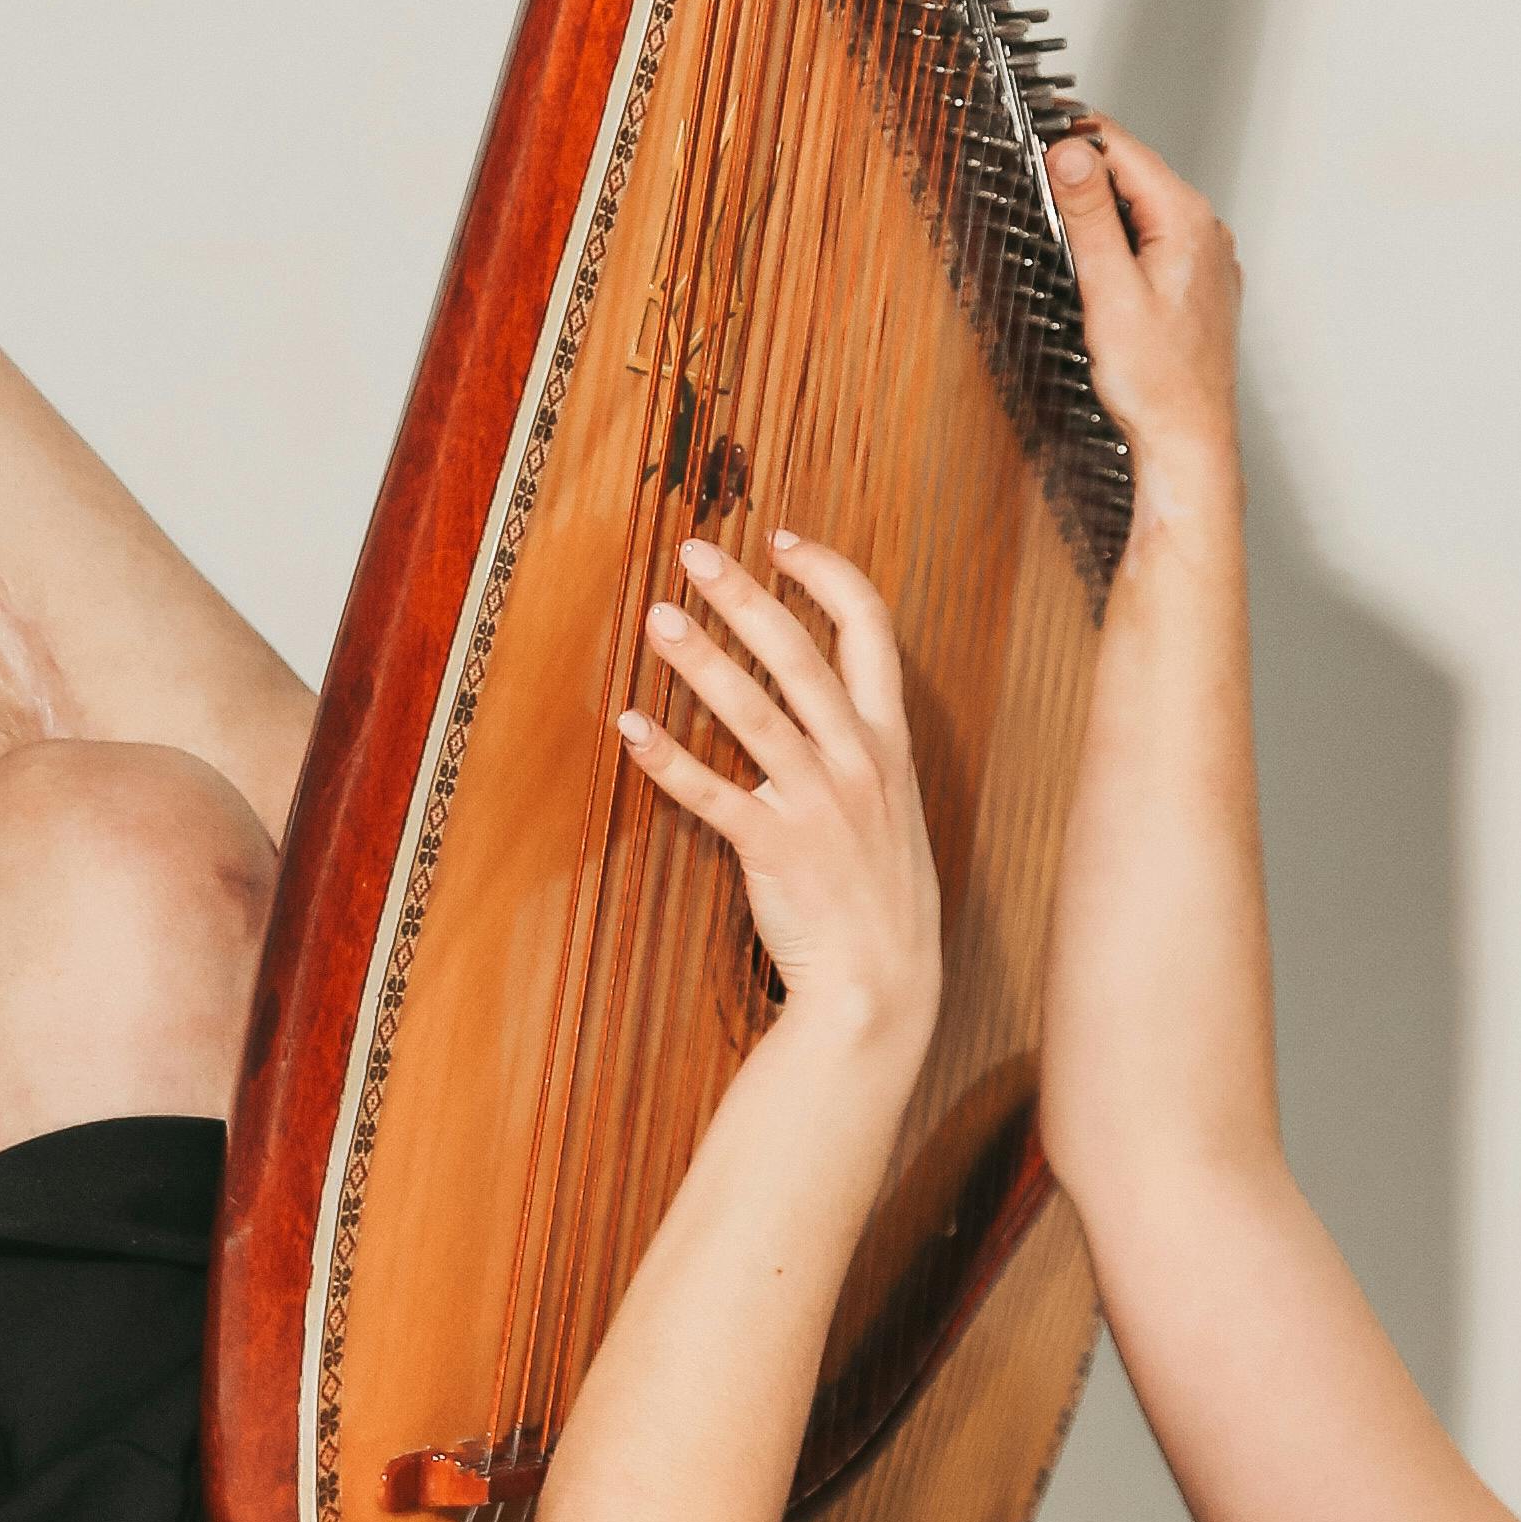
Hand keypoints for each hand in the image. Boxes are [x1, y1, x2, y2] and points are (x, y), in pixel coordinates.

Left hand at [619, 532, 943, 1066]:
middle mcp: (858, 760)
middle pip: (800, 654)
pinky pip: (714, 795)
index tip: (779, 538)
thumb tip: (815, 695)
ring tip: (656, 617)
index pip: (871, 629)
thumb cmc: (879, 892)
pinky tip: (629, 728)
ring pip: (754, 713)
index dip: (827, 573)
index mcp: (887, 739)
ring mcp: (820, 804)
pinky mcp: (776, 849)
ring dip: (700, 660)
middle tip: (695, 552)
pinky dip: (668, 759)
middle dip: (745, 596)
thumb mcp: (890, 804)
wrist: (885, 983)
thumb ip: (858, 745)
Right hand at [1045, 116, 1243, 476]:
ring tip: (1063, 235)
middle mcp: (1206, 232)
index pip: (1123, 149)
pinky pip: (1156, 241)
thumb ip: (1089, 216)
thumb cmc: (1157, 381)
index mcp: (1188, 221)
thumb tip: (1069, 152)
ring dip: (1101, 212)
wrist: (1189, 441)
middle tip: (1036, 187)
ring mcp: (1207, 259)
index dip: (1073, 138)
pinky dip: (1123, 242)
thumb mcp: (1109, 290)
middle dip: (1084, 176)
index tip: (1034, 136)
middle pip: (1134, 175)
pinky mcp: (1198, 284)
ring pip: (1144, 209)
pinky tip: (1100, 271)